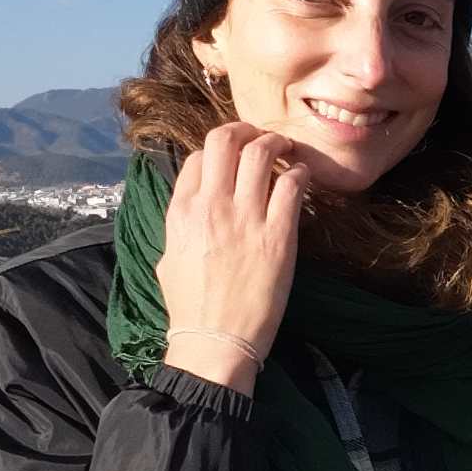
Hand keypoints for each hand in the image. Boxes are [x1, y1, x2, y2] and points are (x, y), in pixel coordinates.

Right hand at [158, 120, 303, 391]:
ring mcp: (246, 218)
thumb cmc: (190, 306)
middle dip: (243, 129)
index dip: (216, 151)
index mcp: (181, 211)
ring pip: (261, 152)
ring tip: (285, 149)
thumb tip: (195, 201)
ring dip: (276, 143)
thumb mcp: (169, 255)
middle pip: (224, 140)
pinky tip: (302, 176)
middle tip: (258, 136)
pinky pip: (292, 185)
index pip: (197, 157)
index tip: (232, 159)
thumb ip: (181, 221)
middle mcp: (211, 206)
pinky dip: (299, 172)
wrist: (215, 341)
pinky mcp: (278, 235)